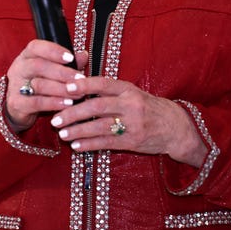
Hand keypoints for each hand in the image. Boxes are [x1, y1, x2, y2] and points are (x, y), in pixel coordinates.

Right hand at [4, 40, 87, 131]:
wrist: (20, 107)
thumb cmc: (39, 83)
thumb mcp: (52, 70)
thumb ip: (67, 63)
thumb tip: (83, 55)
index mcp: (27, 56)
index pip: (36, 47)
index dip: (53, 50)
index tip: (70, 57)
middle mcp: (19, 68)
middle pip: (38, 66)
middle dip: (62, 72)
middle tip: (80, 79)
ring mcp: (15, 86)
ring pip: (38, 85)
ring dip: (61, 89)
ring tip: (77, 94)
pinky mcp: (17, 103)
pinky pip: (36, 103)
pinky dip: (54, 103)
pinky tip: (67, 104)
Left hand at [49, 77, 208, 166]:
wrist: (174, 127)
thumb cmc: (146, 107)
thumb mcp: (131, 92)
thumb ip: (109, 90)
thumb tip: (77, 86)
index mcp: (128, 89)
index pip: (103, 84)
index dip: (84, 85)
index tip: (66, 88)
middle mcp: (130, 105)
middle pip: (97, 107)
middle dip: (73, 113)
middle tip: (55, 118)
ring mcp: (132, 124)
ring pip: (100, 127)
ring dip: (78, 131)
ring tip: (62, 133)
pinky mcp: (133, 141)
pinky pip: (107, 143)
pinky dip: (89, 144)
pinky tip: (76, 145)